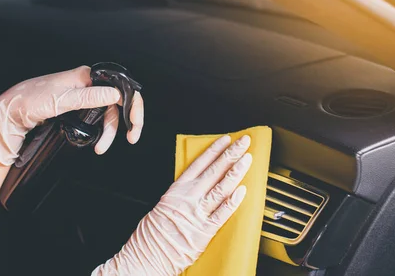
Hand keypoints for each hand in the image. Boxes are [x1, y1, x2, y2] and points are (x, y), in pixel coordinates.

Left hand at [0, 65, 143, 164]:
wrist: (12, 111)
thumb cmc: (31, 101)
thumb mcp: (61, 100)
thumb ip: (89, 97)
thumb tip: (116, 94)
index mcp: (87, 76)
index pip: (121, 88)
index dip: (133, 106)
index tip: (134, 126)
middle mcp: (88, 84)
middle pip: (118, 103)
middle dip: (123, 123)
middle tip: (130, 139)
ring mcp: (83, 95)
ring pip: (108, 113)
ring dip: (109, 131)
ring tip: (101, 148)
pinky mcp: (78, 107)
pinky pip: (98, 118)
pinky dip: (101, 130)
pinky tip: (97, 141)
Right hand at [93, 135, 251, 275]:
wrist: (147, 255)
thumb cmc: (153, 233)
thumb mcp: (164, 203)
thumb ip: (183, 193)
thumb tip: (200, 183)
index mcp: (177, 189)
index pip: (200, 163)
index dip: (215, 149)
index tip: (226, 139)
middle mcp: (188, 197)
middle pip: (214, 170)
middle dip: (231, 154)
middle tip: (244, 142)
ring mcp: (197, 213)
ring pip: (221, 187)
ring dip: (236, 172)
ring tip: (247, 159)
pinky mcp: (205, 231)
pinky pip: (222, 214)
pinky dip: (233, 201)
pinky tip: (242, 191)